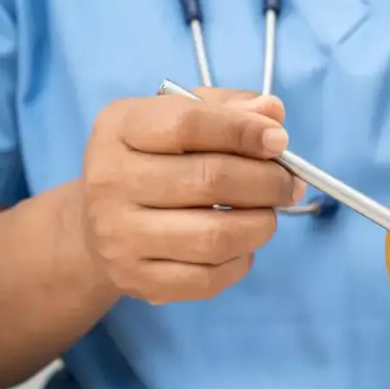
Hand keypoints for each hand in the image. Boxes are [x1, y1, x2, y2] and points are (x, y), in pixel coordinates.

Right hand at [81, 89, 305, 303]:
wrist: (99, 223)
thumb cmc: (154, 158)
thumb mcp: (180, 116)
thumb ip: (228, 108)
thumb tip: (272, 112)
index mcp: (119, 128)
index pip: (188, 124)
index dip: (244, 131)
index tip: (279, 141)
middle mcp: (109, 181)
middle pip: (211, 180)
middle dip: (267, 182)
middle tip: (289, 184)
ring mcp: (119, 236)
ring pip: (216, 236)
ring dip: (261, 224)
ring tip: (268, 213)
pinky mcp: (136, 280)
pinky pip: (209, 278)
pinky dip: (241, 260)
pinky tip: (242, 244)